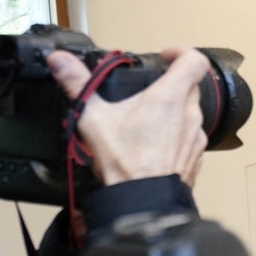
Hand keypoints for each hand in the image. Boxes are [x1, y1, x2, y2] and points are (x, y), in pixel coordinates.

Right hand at [47, 47, 209, 186]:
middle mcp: (191, 115)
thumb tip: (59, 59)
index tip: (164, 56)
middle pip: (190, 86)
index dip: (181, 52)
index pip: (195, 61)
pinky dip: (175, 136)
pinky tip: (153, 146)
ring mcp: (196, 138)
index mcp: (171, 97)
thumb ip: (77, 84)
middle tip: (146, 91)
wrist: (144, 203)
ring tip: (145, 121)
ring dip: (173, 112)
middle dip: (170, 83)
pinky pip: (189, 139)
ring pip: (190, 114)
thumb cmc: (124, 161)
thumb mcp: (93, 118)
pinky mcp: (195, 158)